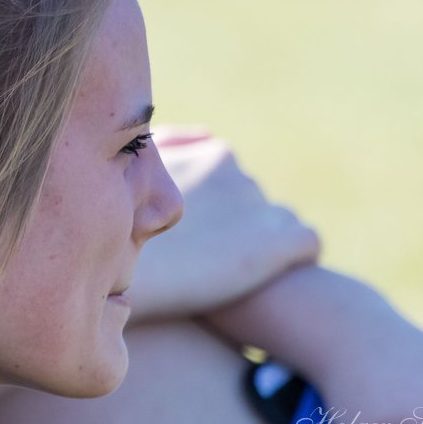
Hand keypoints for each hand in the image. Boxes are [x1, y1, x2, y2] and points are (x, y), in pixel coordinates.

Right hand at [128, 128, 320, 321]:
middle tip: (211, 265)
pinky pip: (308, 244)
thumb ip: (164, 158)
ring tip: (237, 280)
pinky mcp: (282, 239)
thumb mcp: (130, 182)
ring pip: (277, 222)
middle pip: (249, 201)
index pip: (228, 179)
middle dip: (236, 227)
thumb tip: (205, 138)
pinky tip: (272, 285)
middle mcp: (238, 169)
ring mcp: (260, 202)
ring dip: (262, 245)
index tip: (199, 241)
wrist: (125, 277)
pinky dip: (295, 261)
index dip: (215, 213)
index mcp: (208, 154)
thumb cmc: (114, 236)